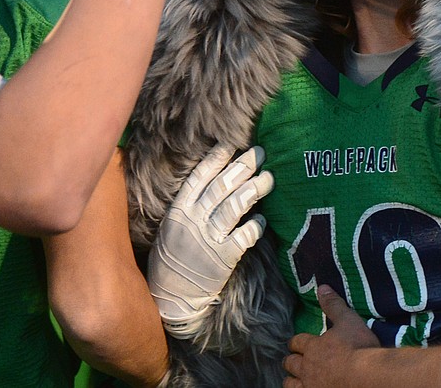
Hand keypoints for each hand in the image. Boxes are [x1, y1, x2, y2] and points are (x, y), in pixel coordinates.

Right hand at [147, 144, 273, 337]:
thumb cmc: (173, 258)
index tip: (232, 144)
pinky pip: (244, 236)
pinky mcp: (223, 258)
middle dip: (243, 166)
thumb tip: (218, 180)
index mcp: (179, 210)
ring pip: (236, 206)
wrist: (171, 297)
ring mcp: (209, 239)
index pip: (200, 177)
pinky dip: (256, 225)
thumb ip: (191, 206)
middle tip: (261, 153)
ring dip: (255, 189)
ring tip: (270, 177)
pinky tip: (263, 218)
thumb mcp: (173, 227)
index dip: (216, 159)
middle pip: (222, 186)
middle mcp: (194, 221)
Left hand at [285, 286, 378, 387]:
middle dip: (291, 360)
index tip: (297, 343)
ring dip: (291, 380)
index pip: (297, 342)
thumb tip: (322, 287)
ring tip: (294, 379)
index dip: (297, 342)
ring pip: (291, 384)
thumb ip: (334, 305)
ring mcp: (311, 386)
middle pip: (291, 363)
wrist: (367, 378)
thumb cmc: (359, 348)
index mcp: (313, 347)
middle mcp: (307, 368)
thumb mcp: (348, 321)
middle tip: (293, 360)